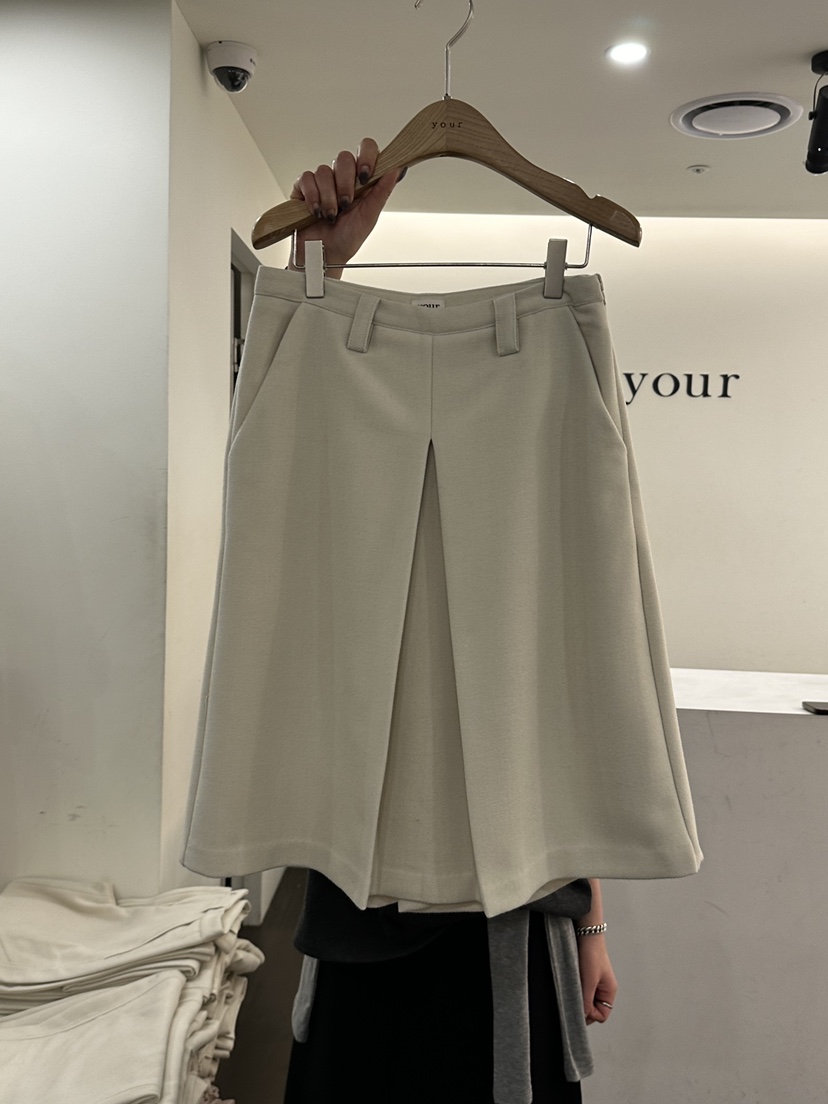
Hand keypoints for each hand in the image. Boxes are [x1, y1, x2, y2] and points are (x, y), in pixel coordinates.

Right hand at [288, 138, 404, 277]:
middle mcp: (342, 177)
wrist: (324, 257)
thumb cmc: (347, 239)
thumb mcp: (369, 217)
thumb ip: (382, 192)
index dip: (366, 156)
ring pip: (324, 171)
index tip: (365, 175)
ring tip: (331, 215)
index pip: (366, 150)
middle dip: (345, 184)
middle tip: (346, 204)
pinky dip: (313, 197)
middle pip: (344, 158)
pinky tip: (316, 211)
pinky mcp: (303, 188)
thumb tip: (397, 169)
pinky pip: (307, 179)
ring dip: (329, 197)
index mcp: (361, 180)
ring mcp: (322, 182)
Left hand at [577, 935, 617, 1024]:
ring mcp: (595, 983)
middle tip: (573, 998)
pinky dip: (576, 989)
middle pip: (593, 1009)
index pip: (602, 1015)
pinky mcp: (586, 976)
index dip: (591, 1015)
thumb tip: (582, 1017)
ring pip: (586, 1000)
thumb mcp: (589, 981)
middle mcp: (603, 989)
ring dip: (578, 997)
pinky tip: (571, 982)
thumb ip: (586, 1001)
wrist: (586, 933)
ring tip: (573, 987)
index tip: (580, 1006)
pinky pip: (581, 990)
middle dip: (584, 1007)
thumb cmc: (591, 955)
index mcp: (609, 992)